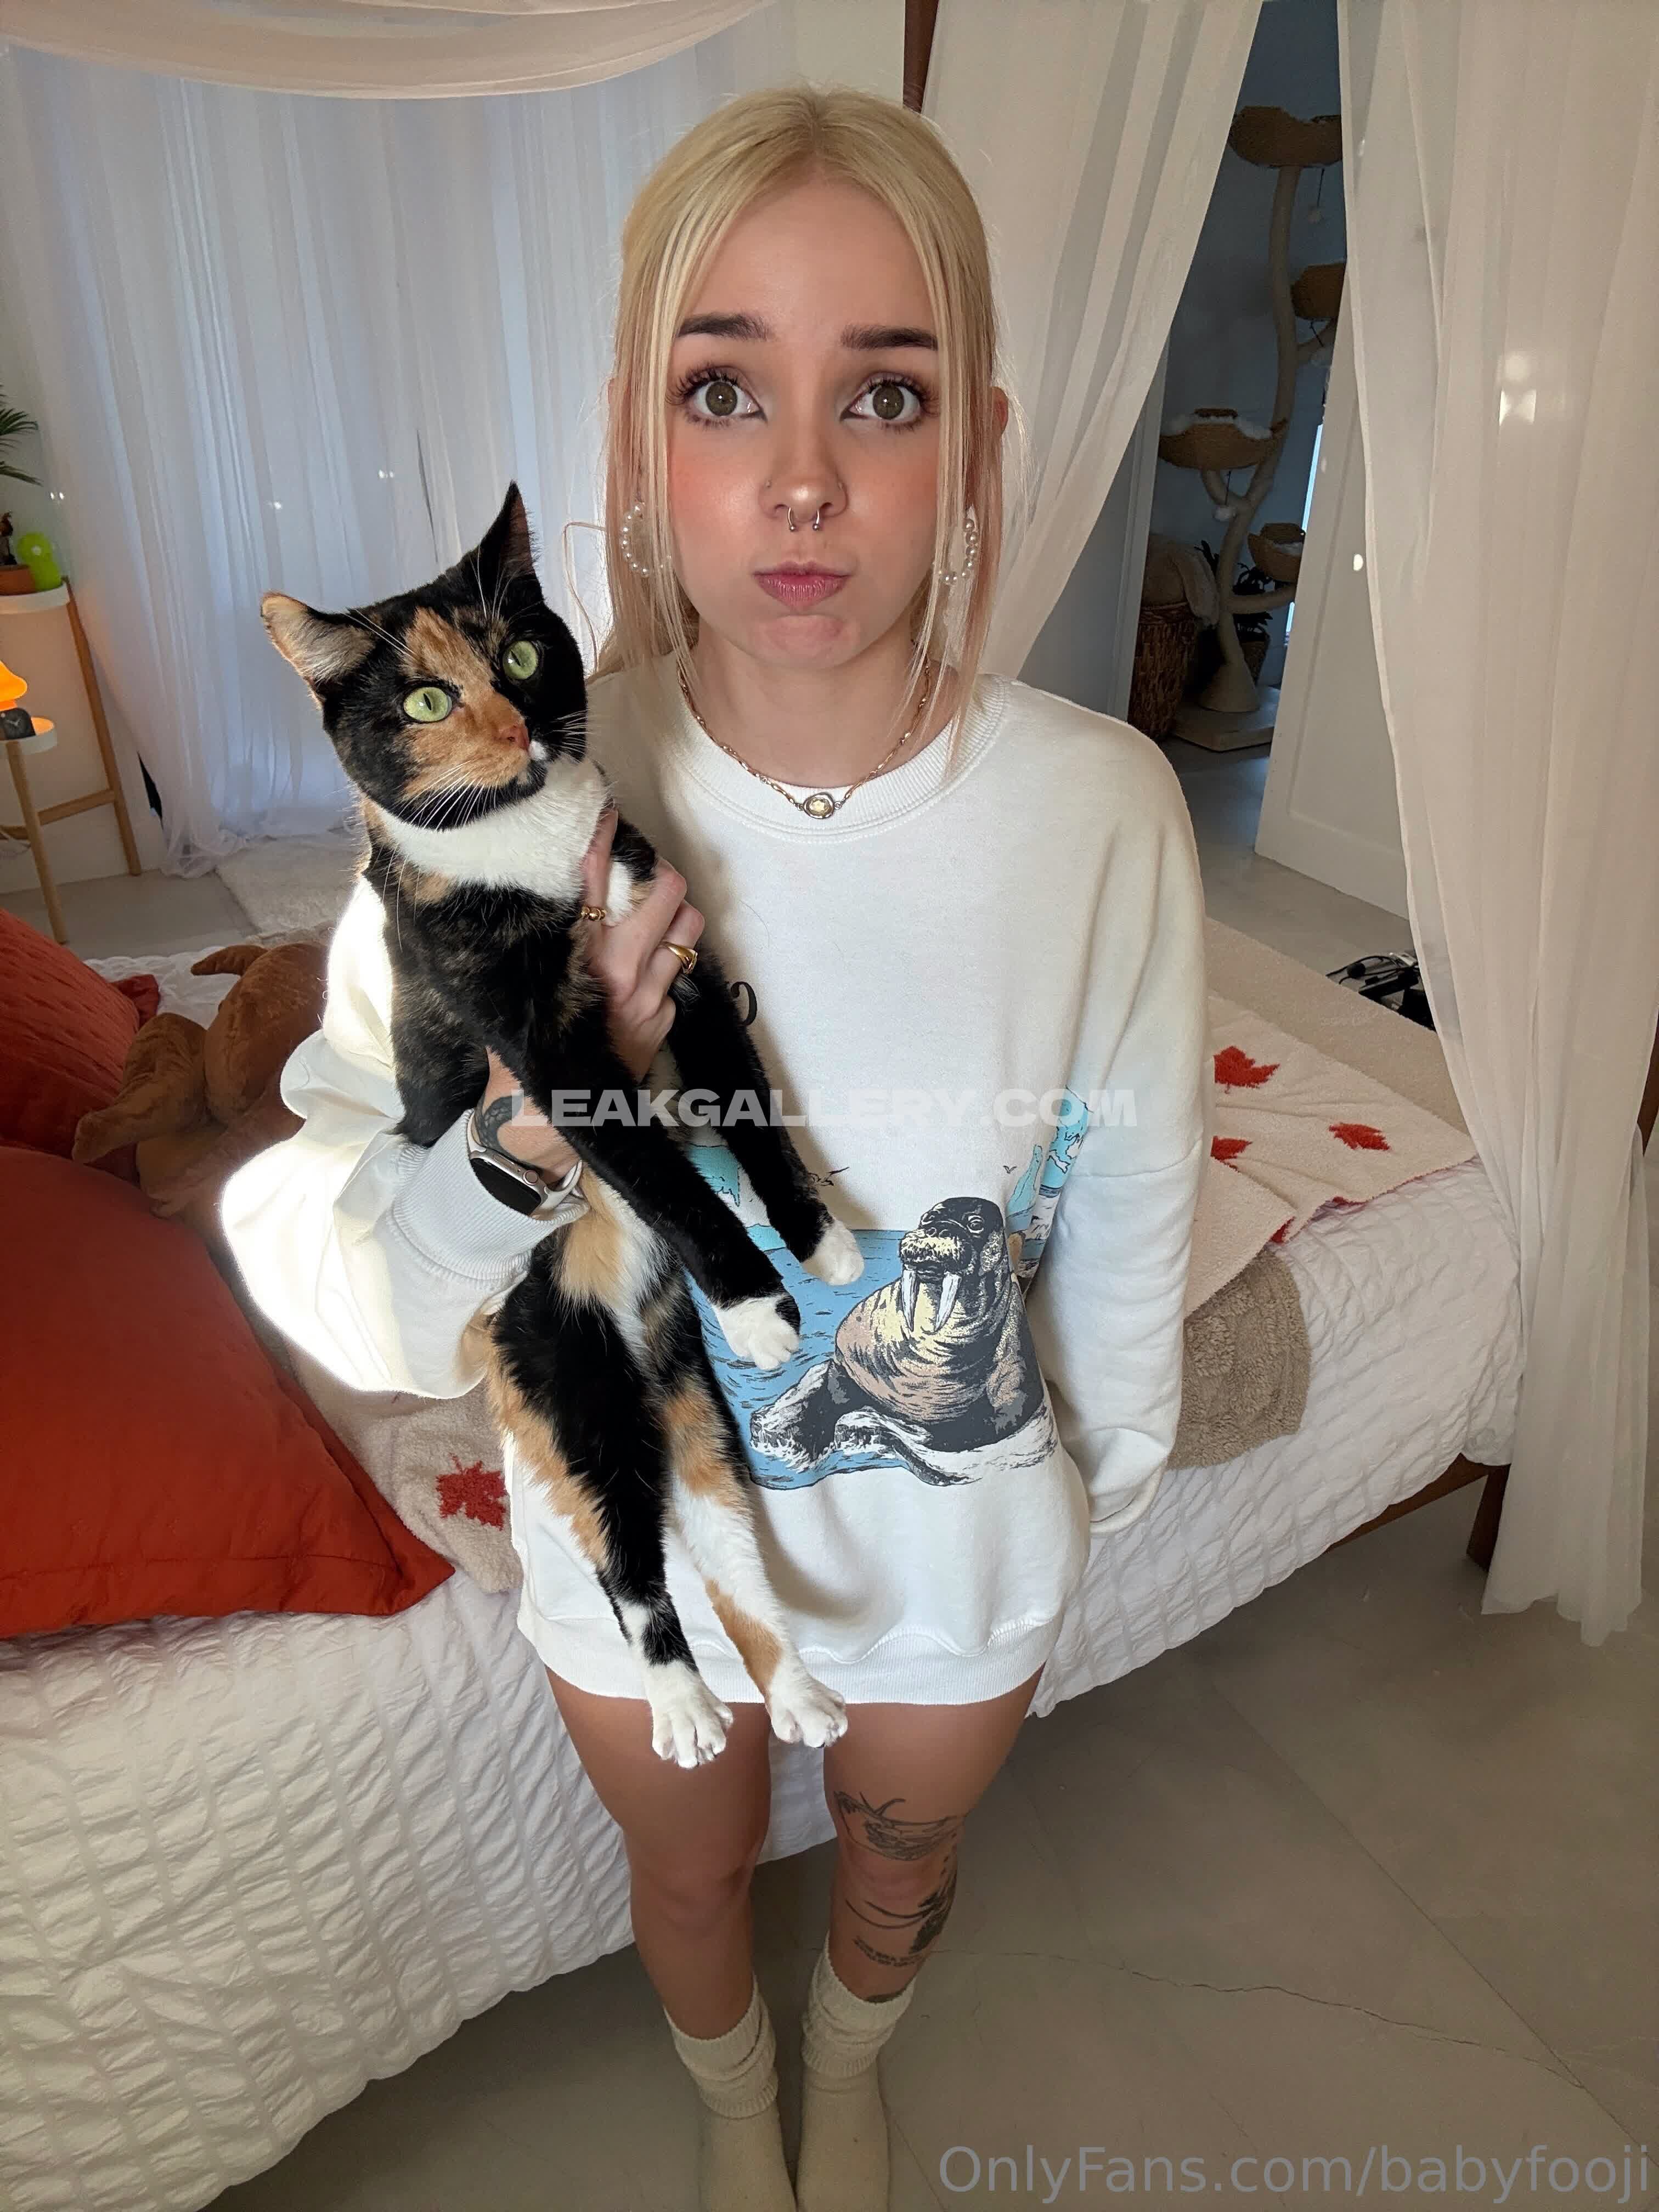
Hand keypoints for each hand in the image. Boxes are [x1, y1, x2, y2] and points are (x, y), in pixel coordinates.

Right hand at [478, 805, 704, 1178]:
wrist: (545, 1128)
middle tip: (640, 874)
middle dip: (656, 875)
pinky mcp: (662, 1022)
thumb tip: (532, 907)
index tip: (606, 815)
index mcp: (573, 960)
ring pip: (686, 932)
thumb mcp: (517, 999)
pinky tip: (644, 971)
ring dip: (675, 917)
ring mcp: (647, 999)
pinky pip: (678, 978)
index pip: (592, 881)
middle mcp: (616, 973)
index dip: (603, 841)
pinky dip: (667, 966)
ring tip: (654, 916)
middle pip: (662, 894)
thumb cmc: (520, 1059)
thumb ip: (532, 957)